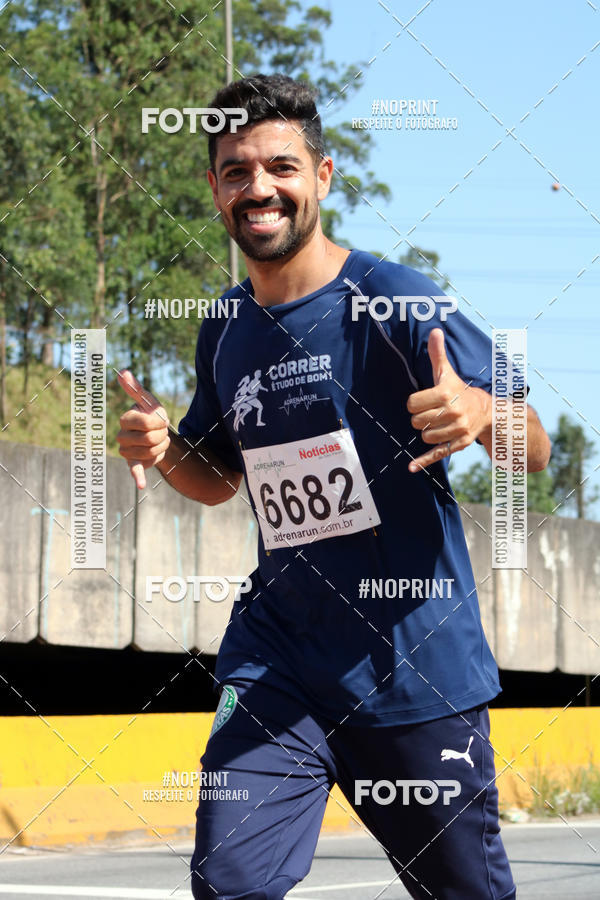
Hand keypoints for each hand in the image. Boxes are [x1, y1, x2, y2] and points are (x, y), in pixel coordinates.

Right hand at [117, 370, 170, 488]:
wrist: (156, 433)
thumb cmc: (150, 413)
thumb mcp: (147, 400)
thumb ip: (135, 388)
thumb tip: (123, 372)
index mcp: (125, 419)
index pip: (147, 423)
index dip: (160, 422)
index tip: (162, 420)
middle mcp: (121, 435)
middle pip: (150, 439)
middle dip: (162, 435)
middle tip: (161, 432)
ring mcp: (126, 450)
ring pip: (152, 451)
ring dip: (162, 446)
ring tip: (159, 441)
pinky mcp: (133, 463)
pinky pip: (134, 469)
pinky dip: (138, 477)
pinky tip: (142, 484)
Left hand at [406, 329, 490, 472]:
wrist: (487, 411)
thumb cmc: (459, 390)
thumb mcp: (447, 373)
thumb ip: (437, 354)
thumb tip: (434, 330)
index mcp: (447, 393)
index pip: (412, 404)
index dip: (414, 403)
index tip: (423, 401)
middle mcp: (454, 412)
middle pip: (417, 422)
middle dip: (419, 418)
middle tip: (431, 413)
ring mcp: (457, 430)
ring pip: (424, 436)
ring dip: (426, 432)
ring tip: (437, 423)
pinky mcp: (459, 445)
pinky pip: (437, 454)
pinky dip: (423, 462)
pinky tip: (411, 467)